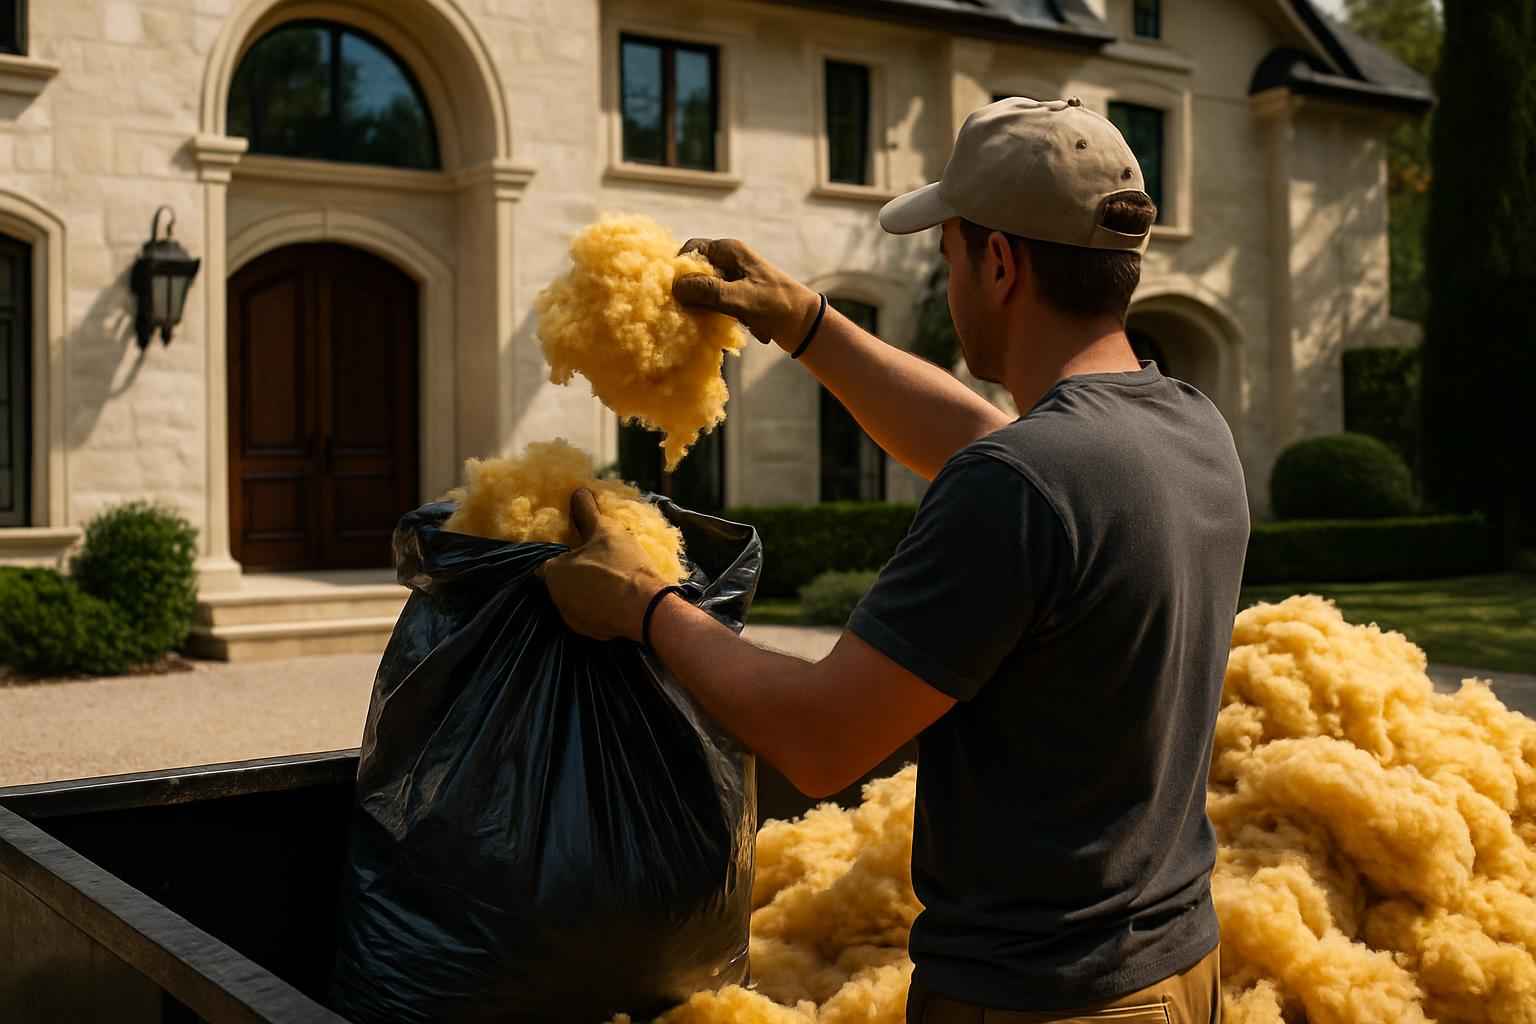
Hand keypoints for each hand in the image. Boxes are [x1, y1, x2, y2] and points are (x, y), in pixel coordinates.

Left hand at [541, 489, 670, 642]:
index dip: (566, 556)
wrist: (646, 607)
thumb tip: (577, 490)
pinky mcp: (591, 634)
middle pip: (562, 583)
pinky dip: (601, 609)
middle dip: (576, 574)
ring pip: (576, 600)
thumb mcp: (604, 529)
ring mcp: (573, 620)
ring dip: (588, 592)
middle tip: (599, 563)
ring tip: (611, 581)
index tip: (583, 551)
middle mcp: (556, 599)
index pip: (549, 563)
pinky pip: (592, 616)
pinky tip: (618, 600)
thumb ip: (586, 511)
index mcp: (553, 573)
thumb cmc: (620, 563)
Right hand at [672, 238, 821, 349]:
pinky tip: (718, 325)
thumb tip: (675, 287)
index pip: (692, 249)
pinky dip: (713, 314)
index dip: (679, 268)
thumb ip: (708, 291)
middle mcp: (729, 261)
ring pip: (702, 289)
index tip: (673, 290)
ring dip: (701, 306)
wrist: (805, 325)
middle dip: (688, 290)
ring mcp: (732, 279)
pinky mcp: (736, 298)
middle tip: (683, 310)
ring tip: (704, 320)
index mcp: (730, 251)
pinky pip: (714, 303)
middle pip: (695, 270)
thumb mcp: (740, 298)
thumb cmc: (776, 306)